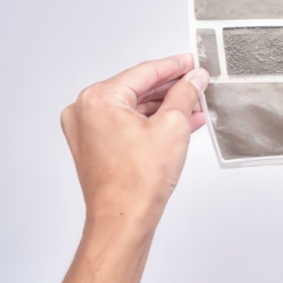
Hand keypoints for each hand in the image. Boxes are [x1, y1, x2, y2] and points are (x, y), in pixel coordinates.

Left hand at [59, 54, 208, 233]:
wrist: (123, 219)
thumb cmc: (137, 182)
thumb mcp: (173, 126)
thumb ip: (185, 95)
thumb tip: (193, 80)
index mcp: (98, 99)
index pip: (144, 72)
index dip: (174, 66)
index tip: (191, 63)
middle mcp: (85, 112)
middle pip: (138, 88)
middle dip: (171, 88)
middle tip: (196, 84)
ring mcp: (87, 130)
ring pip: (134, 107)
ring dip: (165, 107)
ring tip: (194, 106)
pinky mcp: (94, 146)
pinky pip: (127, 124)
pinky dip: (151, 122)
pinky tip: (179, 122)